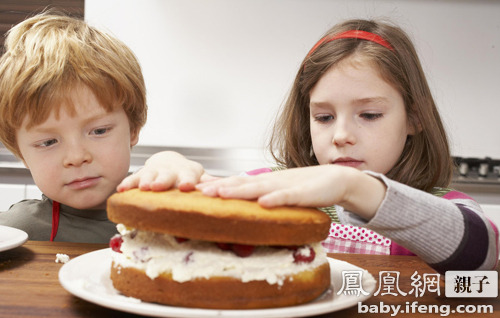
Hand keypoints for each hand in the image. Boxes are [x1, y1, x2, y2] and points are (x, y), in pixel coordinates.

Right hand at [117, 151, 212, 191]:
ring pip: (149, 175)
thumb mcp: (199, 177)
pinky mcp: (141, 175)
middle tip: (158, 186)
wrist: (168, 161)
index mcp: (188, 172)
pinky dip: (128, 184)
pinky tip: (121, 190)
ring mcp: (155, 172)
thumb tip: (224, 186)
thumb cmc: (186, 174)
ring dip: (145, 181)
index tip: (186, 186)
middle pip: (167, 175)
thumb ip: (209, 182)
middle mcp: (170, 170)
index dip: (188, 180)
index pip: (189, 175)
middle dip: (162, 181)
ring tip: (143, 187)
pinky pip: (133, 178)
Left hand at [196, 165, 385, 219]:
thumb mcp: (279, 192)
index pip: (237, 183)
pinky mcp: (302, 194)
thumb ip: (262, 196)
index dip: (217, 185)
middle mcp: (271, 182)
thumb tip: (243, 206)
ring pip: (259, 189)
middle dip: (219, 188)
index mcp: (265, 183)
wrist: (335, 179)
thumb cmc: (306, 188)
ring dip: (239, 191)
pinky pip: (287, 197)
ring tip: (221, 194)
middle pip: (242, 184)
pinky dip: (275, 199)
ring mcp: (285, 187)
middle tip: (197, 191)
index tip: (196, 189)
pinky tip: (263, 202)